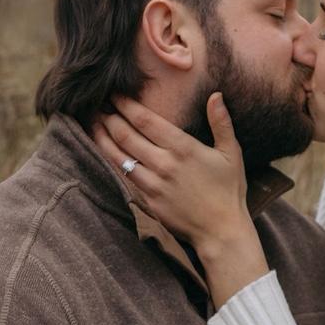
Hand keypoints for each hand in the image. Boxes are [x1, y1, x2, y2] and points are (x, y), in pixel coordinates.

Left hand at [91, 93, 251, 253]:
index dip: (125, 105)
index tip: (114, 93)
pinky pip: (125, 176)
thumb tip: (216, 95)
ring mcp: (153, 184)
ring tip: (93, 123)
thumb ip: (222, 123)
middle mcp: (164, 164)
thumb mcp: (232, 154)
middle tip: (96, 104)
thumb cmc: (228, 191)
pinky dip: (112, 160)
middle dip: (108, 117)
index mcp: (183, 148)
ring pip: (119, 156)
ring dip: (103, 137)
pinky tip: (105, 151)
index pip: (145, 120)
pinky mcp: (148, 200)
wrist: (221, 231)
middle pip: (125, 135)